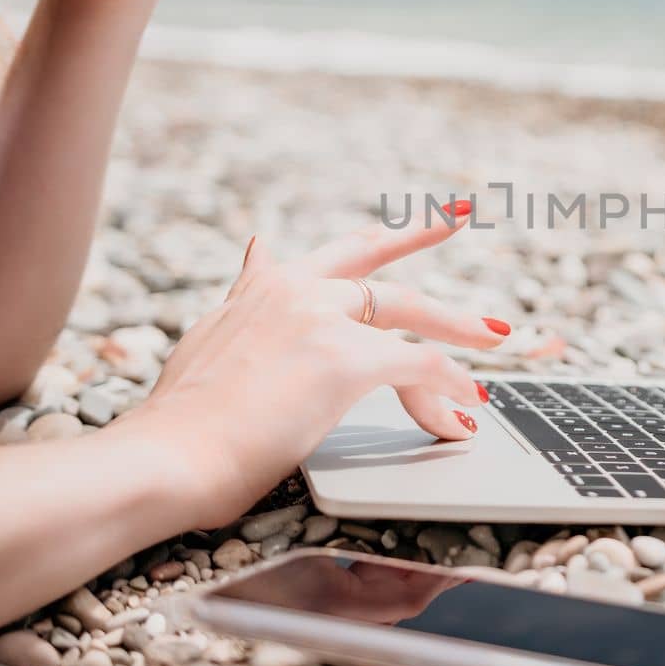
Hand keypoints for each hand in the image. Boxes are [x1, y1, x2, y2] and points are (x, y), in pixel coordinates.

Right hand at [119, 206, 508, 530]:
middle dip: (424, 232)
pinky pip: (421, 365)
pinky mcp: (344, 359)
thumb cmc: (184, 426)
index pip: (334, 254)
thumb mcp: (209, 344)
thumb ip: (244, 301)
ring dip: (459, 328)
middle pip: (378, 261)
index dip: (378, 238)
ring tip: (496, 337)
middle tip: (458, 210)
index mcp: (264, 290)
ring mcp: (320, 320)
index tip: (405, 220)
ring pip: (412, 311)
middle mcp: (294, 290)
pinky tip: (468, 405)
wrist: (168, 455)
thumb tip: (257, 251)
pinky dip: (452, 386)